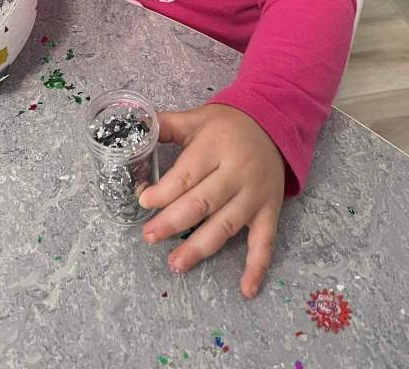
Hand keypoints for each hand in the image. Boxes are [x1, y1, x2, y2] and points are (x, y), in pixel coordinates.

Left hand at [139, 103, 285, 298]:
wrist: (272, 125)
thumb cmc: (227, 126)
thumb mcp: (197, 118)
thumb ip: (166, 125)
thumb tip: (135, 126)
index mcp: (215, 147)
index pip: (187, 174)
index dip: (165, 191)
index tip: (144, 201)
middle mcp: (236, 172)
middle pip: (203, 202)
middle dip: (173, 222)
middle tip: (150, 236)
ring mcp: (255, 195)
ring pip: (226, 225)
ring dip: (200, 248)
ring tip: (176, 264)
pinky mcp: (270, 211)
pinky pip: (265, 242)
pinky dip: (257, 267)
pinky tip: (246, 290)